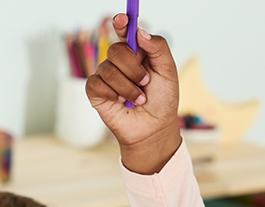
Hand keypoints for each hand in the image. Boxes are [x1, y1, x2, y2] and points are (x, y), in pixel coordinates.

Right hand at [85, 13, 181, 174]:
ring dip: (127, 87)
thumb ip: (158, 47)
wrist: (154, 129)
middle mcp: (119, 62)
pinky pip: (96, 83)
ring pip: (108, 68)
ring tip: (138, 99)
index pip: (124, 30)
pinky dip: (111, 93)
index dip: (122, 23)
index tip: (123, 20)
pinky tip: (120, 102)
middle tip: (145, 82)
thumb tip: (139, 32)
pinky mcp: (96, 93)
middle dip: (133, 67)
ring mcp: (106, 77)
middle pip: (116, 49)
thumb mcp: (168, 71)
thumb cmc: (162, 101)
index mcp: (136, 52)